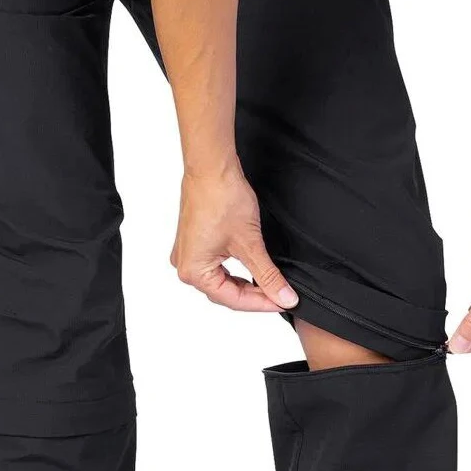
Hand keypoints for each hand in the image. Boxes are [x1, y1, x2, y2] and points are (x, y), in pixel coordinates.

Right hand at [171, 169, 298, 312]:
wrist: (211, 168)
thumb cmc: (222, 198)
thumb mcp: (250, 244)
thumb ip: (268, 275)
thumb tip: (284, 297)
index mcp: (193, 272)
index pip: (233, 299)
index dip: (262, 303)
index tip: (285, 301)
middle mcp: (185, 267)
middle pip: (225, 293)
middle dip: (254, 296)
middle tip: (282, 294)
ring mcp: (187, 254)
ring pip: (221, 281)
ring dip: (246, 284)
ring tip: (270, 284)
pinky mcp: (193, 243)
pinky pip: (216, 267)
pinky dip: (236, 271)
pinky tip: (253, 270)